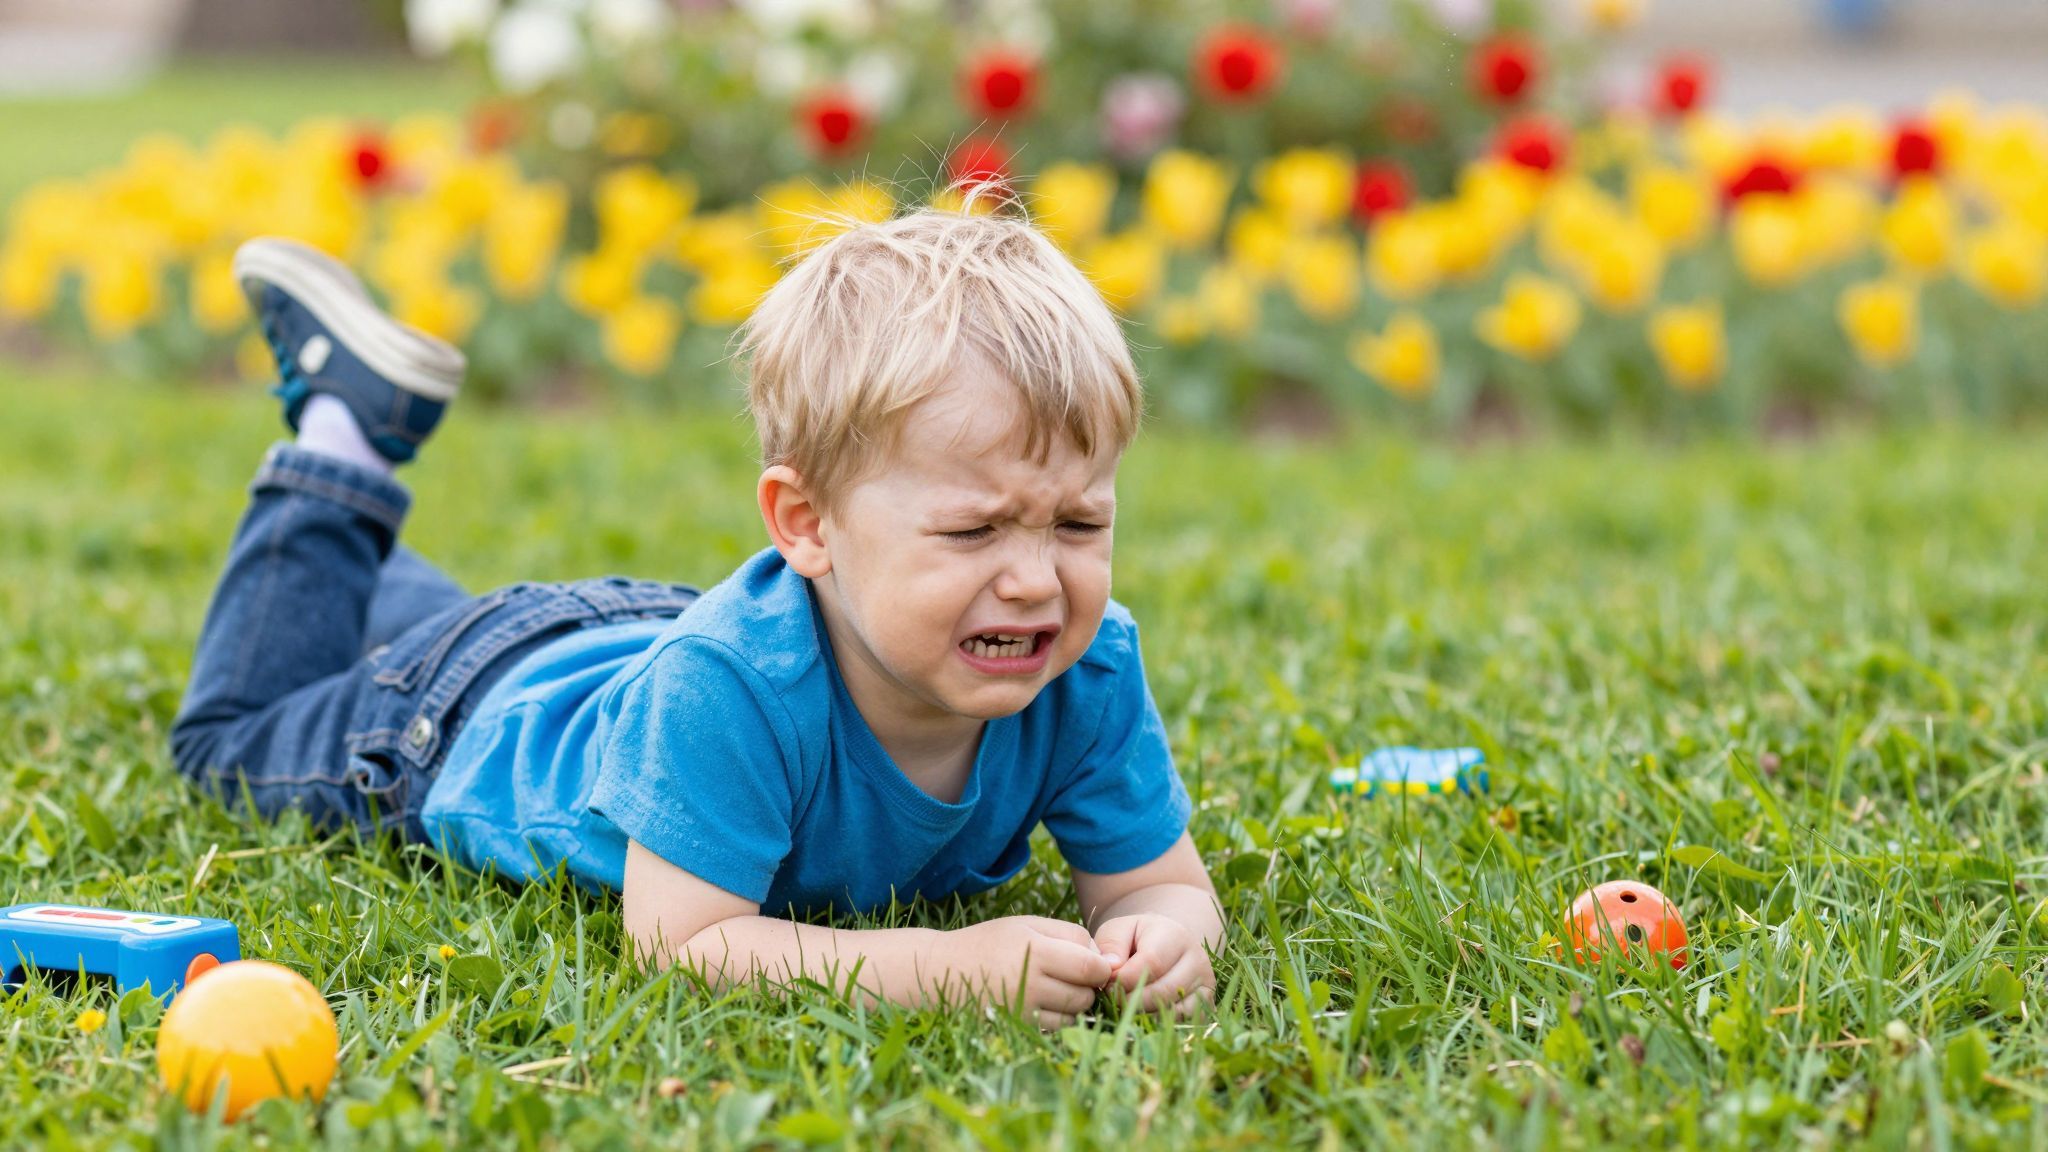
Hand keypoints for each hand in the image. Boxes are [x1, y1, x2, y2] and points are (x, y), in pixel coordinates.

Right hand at [943, 916, 1111, 1029]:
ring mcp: (1022, 1010)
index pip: (1091, 967)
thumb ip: (1068, 934)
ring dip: (1074, 1005)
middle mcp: (1030, 983)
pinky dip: (1058, 1019)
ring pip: (1073, 1017)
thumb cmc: (990, 942)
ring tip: (1056, 988)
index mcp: (1036, 950)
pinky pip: (1054, 1030)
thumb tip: (1104, 959)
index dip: (1100, 967)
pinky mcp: (1015, 1028)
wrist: (942, 971)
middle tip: (1073, 976)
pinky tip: (1043, 1003)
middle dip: (1088, 988)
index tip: (1092, 963)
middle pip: (1085, 995)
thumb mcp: (1026, 924)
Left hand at [1094, 914, 1213, 1016]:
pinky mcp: (1206, 1003)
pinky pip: (1182, 1021)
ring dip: (1142, 1013)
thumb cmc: (1137, 939)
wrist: (1167, 946)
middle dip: (1131, 1000)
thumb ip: (1111, 944)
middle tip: (1113, 999)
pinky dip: (1159, 1022)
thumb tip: (1111, 968)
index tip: (1107, 984)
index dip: (1125, 979)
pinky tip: (1143, 1014)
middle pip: (1163, 990)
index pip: (1151, 963)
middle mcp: (1197, 958)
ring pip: (1173, 1009)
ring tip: (1125, 1005)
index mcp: (1175, 935)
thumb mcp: (1120, 931)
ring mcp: (1205, 982)